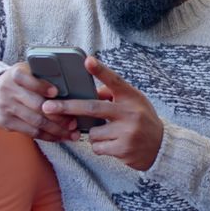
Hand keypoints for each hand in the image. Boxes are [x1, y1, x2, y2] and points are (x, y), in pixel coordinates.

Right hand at [0, 63, 79, 141]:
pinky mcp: (6, 123)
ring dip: (56, 130)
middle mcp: (8, 91)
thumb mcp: (26, 71)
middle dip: (58, 116)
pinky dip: (48, 136)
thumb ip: (42, 74)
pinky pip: (31, 133)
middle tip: (74, 122)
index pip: (28, 80)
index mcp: (15, 74)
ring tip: (72, 133)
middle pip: (36, 106)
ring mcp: (6, 108)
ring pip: (36, 122)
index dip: (42, 87)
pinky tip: (60, 137)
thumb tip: (69, 83)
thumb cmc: (18, 82)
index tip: (56, 92)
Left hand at [41, 56, 163, 170]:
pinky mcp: (122, 150)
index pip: (115, 81)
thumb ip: (113, 95)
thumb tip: (89, 93)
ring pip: (92, 132)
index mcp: (131, 97)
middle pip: (93, 108)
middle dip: (67, 108)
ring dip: (95, 134)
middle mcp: (129, 113)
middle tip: (47, 107)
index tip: (87, 60)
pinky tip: (114, 145)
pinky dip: (100, 146)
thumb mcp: (134, 102)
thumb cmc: (142, 120)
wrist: (162, 148)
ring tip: (111, 134)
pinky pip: (97, 147)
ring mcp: (126, 132)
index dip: (100, 70)